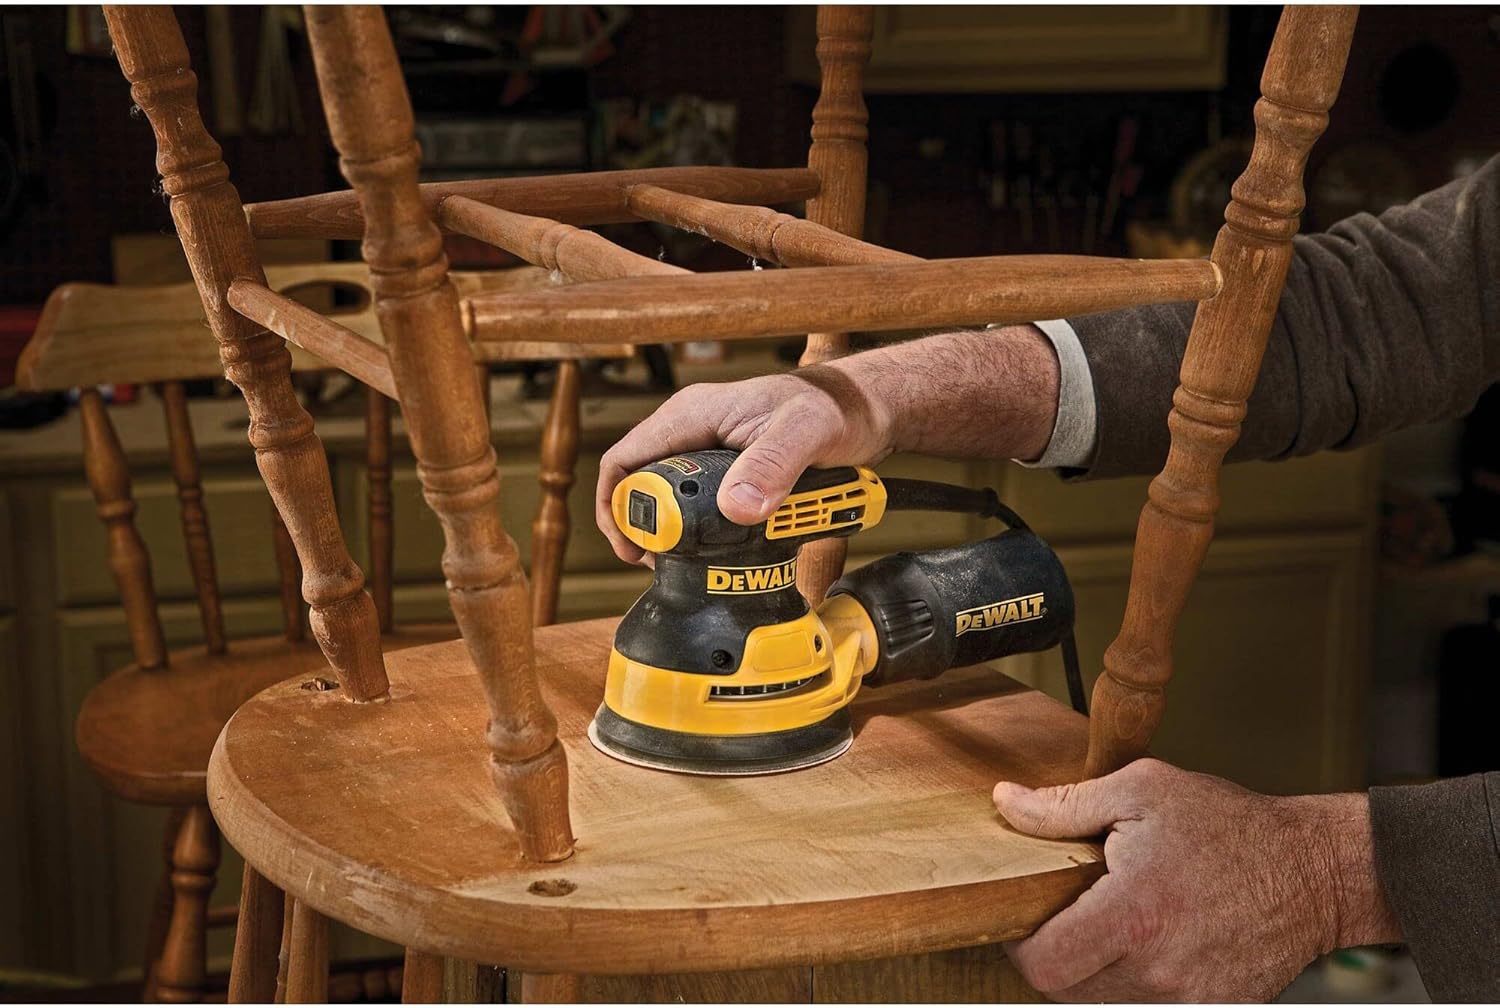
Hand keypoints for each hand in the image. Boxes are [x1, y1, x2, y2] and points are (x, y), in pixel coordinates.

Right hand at [595, 366, 895, 563]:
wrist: (862, 409)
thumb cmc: (834, 407)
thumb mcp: (805, 433)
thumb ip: (772, 465)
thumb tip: (736, 507)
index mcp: (693, 414)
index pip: (625, 458)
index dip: (616, 506)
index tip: (632, 548)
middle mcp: (691, 429)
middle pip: (638, 483)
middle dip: (639, 527)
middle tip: (656, 563)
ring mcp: (706, 450)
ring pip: (665, 496)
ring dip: (667, 532)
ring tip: (680, 563)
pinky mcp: (726, 469)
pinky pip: (694, 501)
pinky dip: (695, 528)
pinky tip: (710, 550)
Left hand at [992, 758, 1400, 1000]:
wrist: (1313, 871)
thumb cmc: (1228, 826)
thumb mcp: (1141, 791)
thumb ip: (1063, 806)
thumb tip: (1005, 804)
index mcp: (1135, 916)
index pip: (1044, 966)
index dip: (1020, 944)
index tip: (1027, 914)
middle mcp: (1160, 971)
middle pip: (1066, 991)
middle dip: (1053, 954)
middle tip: (1068, 912)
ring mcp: (1188, 1000)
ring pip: (1102, 1004)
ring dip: (1092, 970)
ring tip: (1113, 921)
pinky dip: (1132, 982)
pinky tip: (1148, 941)